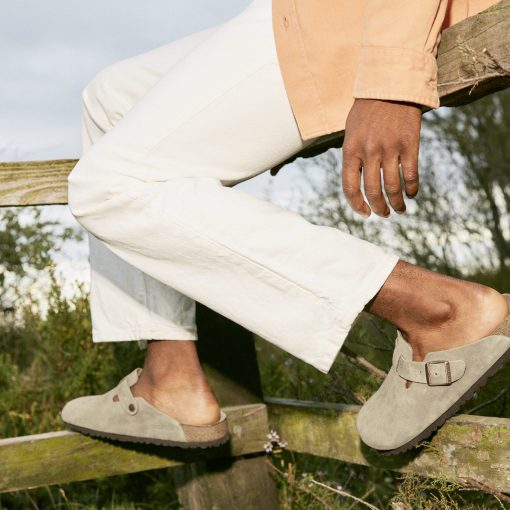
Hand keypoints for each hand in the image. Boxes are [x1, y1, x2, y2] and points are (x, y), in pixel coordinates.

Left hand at [342, 98, 421, 217]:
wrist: (391, 84)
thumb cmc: (368, 110)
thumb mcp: (351, 132)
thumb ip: (353, 156)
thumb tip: (357, 183)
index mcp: (350, 150)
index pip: (350, 187)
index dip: (357, 205)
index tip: (365, 214)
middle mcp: (368, 152)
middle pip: (372, 191)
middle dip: (378, 208)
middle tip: (384, 214)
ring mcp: (389, 148)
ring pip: (392, 187)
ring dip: (396, 203)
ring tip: (399, 209)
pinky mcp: (409, 144)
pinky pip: (410, 175)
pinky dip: (412, 189)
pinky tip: (412, 194)